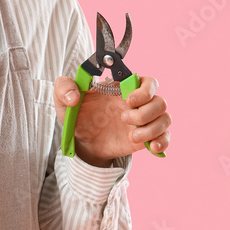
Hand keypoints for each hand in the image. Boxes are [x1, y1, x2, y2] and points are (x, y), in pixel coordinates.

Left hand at [53, 74, 170, 166]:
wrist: (82, 141)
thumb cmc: (78, 115)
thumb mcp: (64, 100)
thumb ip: (63, 88)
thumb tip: (74, 96)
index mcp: (123, 89)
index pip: (148, 82)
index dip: (144, 90)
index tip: (128, 100)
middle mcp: (138, 104)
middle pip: (160, 101)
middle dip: (145, 112)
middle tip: (123, 119)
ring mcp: (143, 121)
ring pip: (165, 119)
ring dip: (152, 129)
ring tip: (132, 137)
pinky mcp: (145, 138)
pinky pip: (165, 137)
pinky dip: (162, 142)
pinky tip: (150, 147)